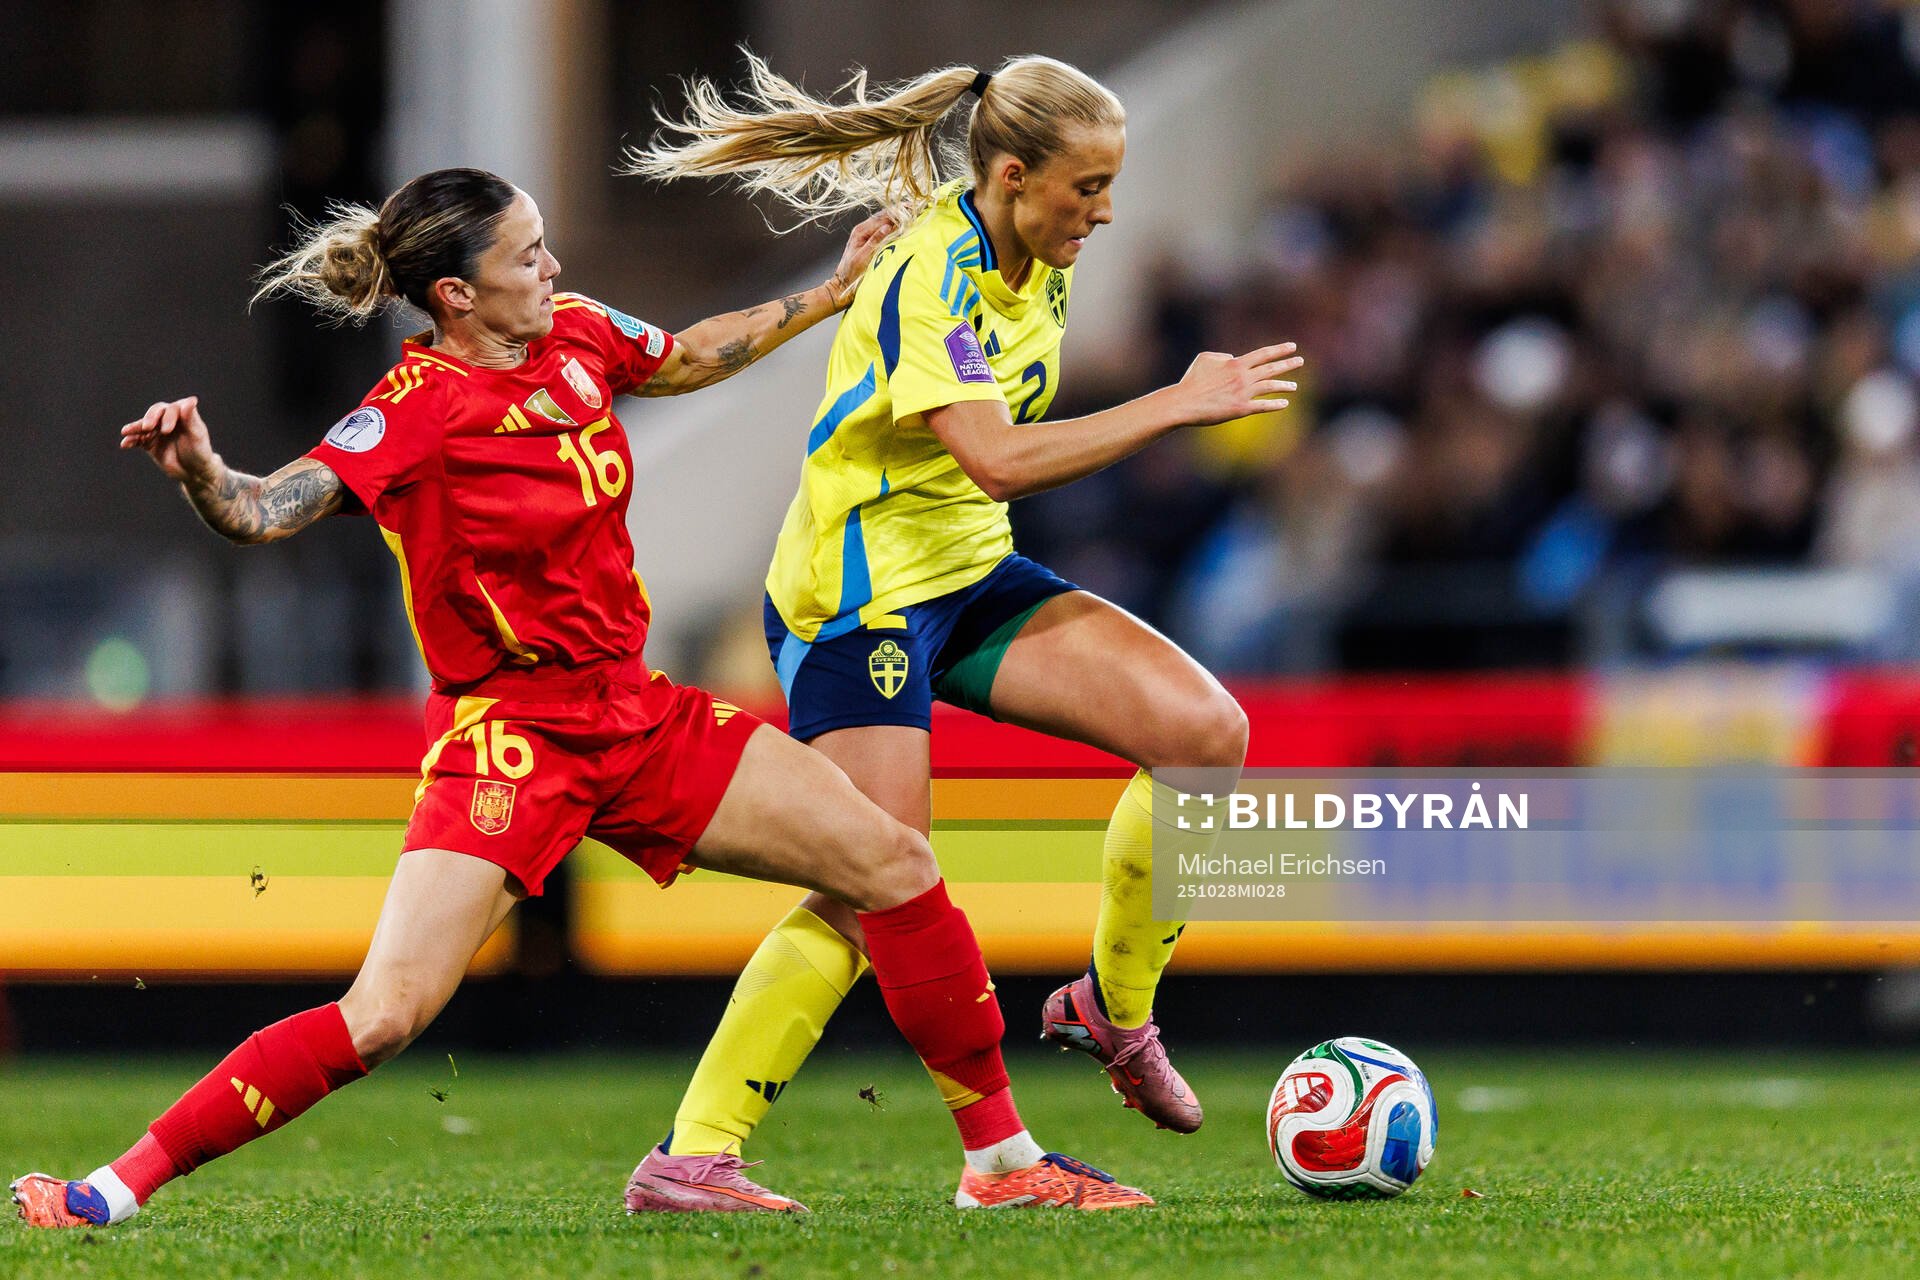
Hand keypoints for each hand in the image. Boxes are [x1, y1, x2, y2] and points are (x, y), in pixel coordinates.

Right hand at [120, 395, 219, 483]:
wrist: (193, 471)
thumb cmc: (199, 451)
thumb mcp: (197, 435)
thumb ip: (191, 418)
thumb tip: (191, 400)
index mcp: (181, 414)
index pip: (171, 409)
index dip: (167, 417)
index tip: (167, 430)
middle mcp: (167, 419)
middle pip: (155, 413)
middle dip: (149, 419)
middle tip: (147, 427)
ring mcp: (156, 430)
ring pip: (143, 425)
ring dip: (134, 428)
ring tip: (125, 431)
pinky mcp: (148, 442)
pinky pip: (137, 440)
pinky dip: (131, 441)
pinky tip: (124, 444)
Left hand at [826, 207, 904, 308]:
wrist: (843, 283)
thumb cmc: (851, 273)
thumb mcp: (863, 257)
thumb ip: (875, 241)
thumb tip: (887, 227)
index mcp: (860, 231)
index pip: (881, 217)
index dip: (896, 213)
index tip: (909, 209)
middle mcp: (862, 229)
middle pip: (883, 216)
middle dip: (898, 212)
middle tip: (914, 209)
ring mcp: (865, 234)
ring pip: (883, 221)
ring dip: (896, 218)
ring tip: (910, 214)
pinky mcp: (869, 240)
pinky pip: (882, 229)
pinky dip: (893, 226)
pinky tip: (901, 225)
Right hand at [1173, 343, 1303, 425]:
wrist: (1185, 403)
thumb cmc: (1192, 380)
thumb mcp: (1205, 358)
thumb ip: (1222, 355)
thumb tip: (1234, 357)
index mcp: (1236, 363)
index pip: (1263, 354)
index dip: (1279, 350)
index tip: (1292, 347)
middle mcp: (1243, 377)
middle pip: (1271, 369)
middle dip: (1287, 364)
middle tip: (1300, 361)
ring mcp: (1243, 393)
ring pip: (1270, 387)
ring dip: (1284, 386)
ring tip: (1294, 386)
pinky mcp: (1241, 410)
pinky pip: (1263, 406)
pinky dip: (1275, 404)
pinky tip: (1284, 403)